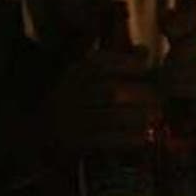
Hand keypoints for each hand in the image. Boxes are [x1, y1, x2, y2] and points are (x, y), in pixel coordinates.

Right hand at [38, 45, 158, 160]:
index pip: (101, 63)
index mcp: (74, 74)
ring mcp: (70, 120)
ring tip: (154, 116)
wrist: (35, 136)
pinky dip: (126, 138)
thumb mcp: (83, 77)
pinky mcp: (73, 144)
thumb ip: (113, 64)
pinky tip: (142, 137)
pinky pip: (103, 139)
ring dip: (137, 115)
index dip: (127, 62)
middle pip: (110, 90)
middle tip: (160, 98)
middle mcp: (70, 94)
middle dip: (140, 93)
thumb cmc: (71, 103)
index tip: (146, 65)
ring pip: (109, 115)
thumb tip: (143, 51)